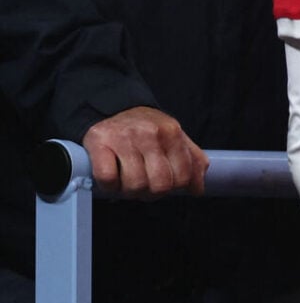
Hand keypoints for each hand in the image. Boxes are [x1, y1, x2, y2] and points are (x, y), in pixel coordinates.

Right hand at [82, 106, 207, 196]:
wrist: (114, 109)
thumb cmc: (147, 129)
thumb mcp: (175, 137)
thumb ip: (192, 160)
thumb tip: (197, 189)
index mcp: (172, 133)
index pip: (182, 176)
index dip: (173, 189)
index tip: (164, 186)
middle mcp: (150, 134)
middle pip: (159, 185)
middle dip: (152, 193)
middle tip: (144, 187)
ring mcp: (124, 138)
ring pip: (134, 185)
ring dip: (130, 191)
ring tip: (127, 182)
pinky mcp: (99, 143)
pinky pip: (108, 178)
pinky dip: (110, 186)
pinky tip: (113, 179)